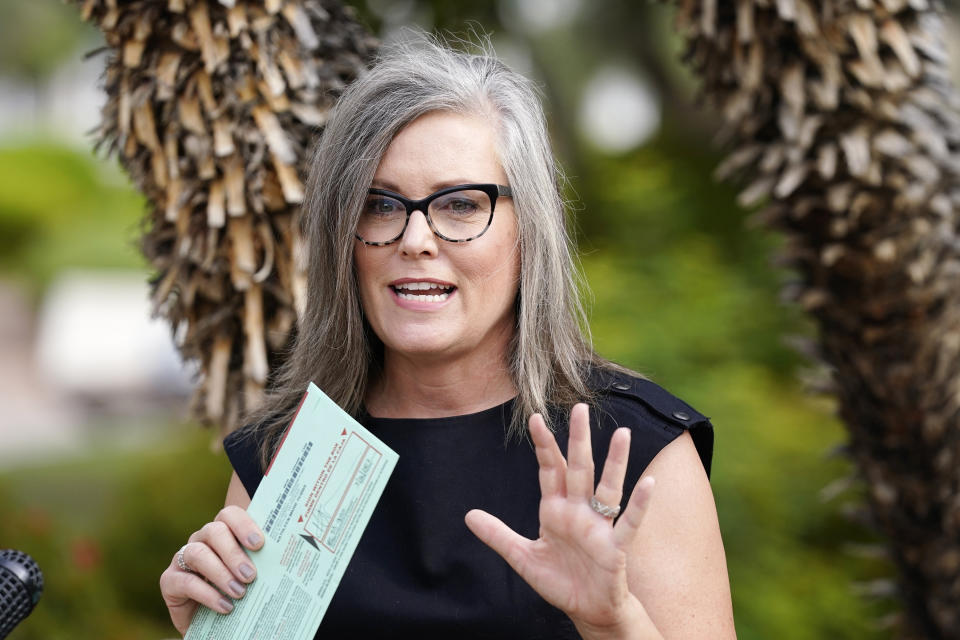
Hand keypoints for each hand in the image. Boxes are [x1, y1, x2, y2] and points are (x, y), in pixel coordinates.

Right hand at [159, 506, 264, 634]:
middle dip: (233, 553)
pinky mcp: (169, 581)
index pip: (229, 515)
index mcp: (223, 531)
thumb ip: (263, 562)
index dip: (243, 525)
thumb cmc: (238, 590)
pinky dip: (207, 594)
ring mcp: (182, 558)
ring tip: (239, 593)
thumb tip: (288, 560)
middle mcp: (201, 540)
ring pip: (198, 553)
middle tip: (250, 575)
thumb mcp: (250, 574)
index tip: (259, 544)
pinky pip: (185, 581)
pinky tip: (225, 606)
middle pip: (214, 531)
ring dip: (221, 573)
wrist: (213, 621)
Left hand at [464, 403, 656, 637]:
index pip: (550, 470)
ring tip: (622, 433)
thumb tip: (468, 515)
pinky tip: (648, 483)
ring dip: (615, 462)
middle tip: (580, 407)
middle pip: (579, 468)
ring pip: (607, 488)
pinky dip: (639, 504)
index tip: (536, 418)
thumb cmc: (560, 581)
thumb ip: (498, 535)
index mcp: (556, 510)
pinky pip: (629, 522)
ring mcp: (599, 526)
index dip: (544, 445)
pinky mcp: (615, 547)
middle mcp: (579, 511)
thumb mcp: (523, 557)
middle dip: (578, 439)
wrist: (587, 610)